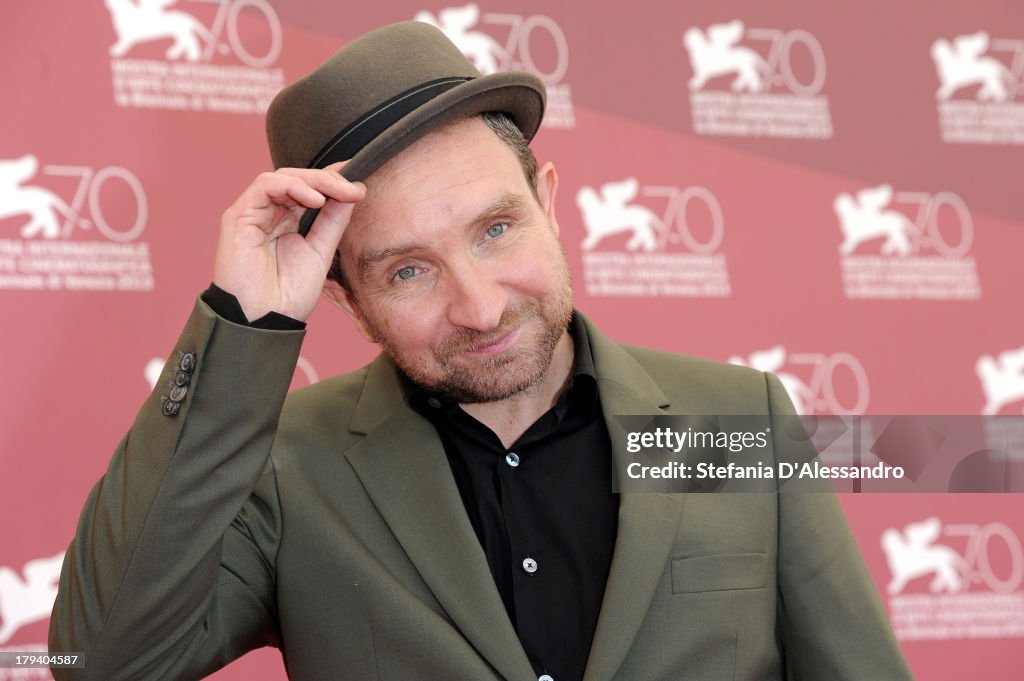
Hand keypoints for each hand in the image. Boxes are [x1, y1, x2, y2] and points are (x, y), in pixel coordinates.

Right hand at [213, 162, 364, 321]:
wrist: (264, 322)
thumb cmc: (288, 296)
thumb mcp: (320, 252)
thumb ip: (333, 222)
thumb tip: (352, 193)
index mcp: (286, 222)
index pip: (310, 190)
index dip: (334, 184)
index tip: (360, 189)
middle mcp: (269, 214)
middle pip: (299, 180)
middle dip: (329, 180)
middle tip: (354, 190)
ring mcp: (253, 213)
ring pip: (284, 177)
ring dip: (315, 181)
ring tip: (340, 193)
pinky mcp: (239, 215)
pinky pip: (265, 185)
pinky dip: (293, 186)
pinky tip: (316, 200)